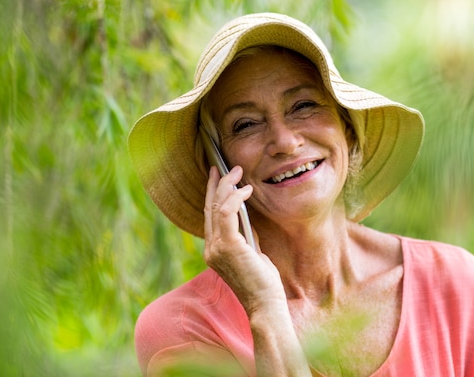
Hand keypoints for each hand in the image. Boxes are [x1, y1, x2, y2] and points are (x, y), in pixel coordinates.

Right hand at [203, 166, 285, 314]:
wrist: (265, 305)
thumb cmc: (263, 283)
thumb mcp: (252, 254)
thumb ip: (245, 237)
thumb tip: (246, 218)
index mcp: (214, 251)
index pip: (209, 216)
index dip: (211, 194)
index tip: (216, 177)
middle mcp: (210, 248)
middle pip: (209, 207)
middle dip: (217, 184)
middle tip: (226, 167)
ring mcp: (216, 248)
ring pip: (216, 206)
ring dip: (227, 186)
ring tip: (238, 172)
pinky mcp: (228, 246)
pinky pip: (227, 213)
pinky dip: (235, 198)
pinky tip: (246, 190)